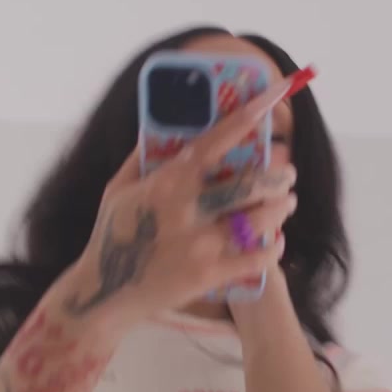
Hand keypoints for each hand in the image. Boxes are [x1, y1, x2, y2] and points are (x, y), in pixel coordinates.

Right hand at [61, 72, 302, 326]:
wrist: (104, 294)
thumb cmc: (111, 237)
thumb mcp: (118, 190)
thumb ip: (141, 158)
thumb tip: (162, 128)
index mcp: (166, 182)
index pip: (214, 141)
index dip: (246, 117)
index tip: (272, 97)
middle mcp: (186, 210)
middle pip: (250, 183)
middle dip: (279, 175)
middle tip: (288, 173)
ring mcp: (200, 245)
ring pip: (261, 219)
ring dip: (282, 207)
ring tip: (287, 203)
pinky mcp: (209, 275)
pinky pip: (257, 257)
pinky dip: (273, 247)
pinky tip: (275, 240)